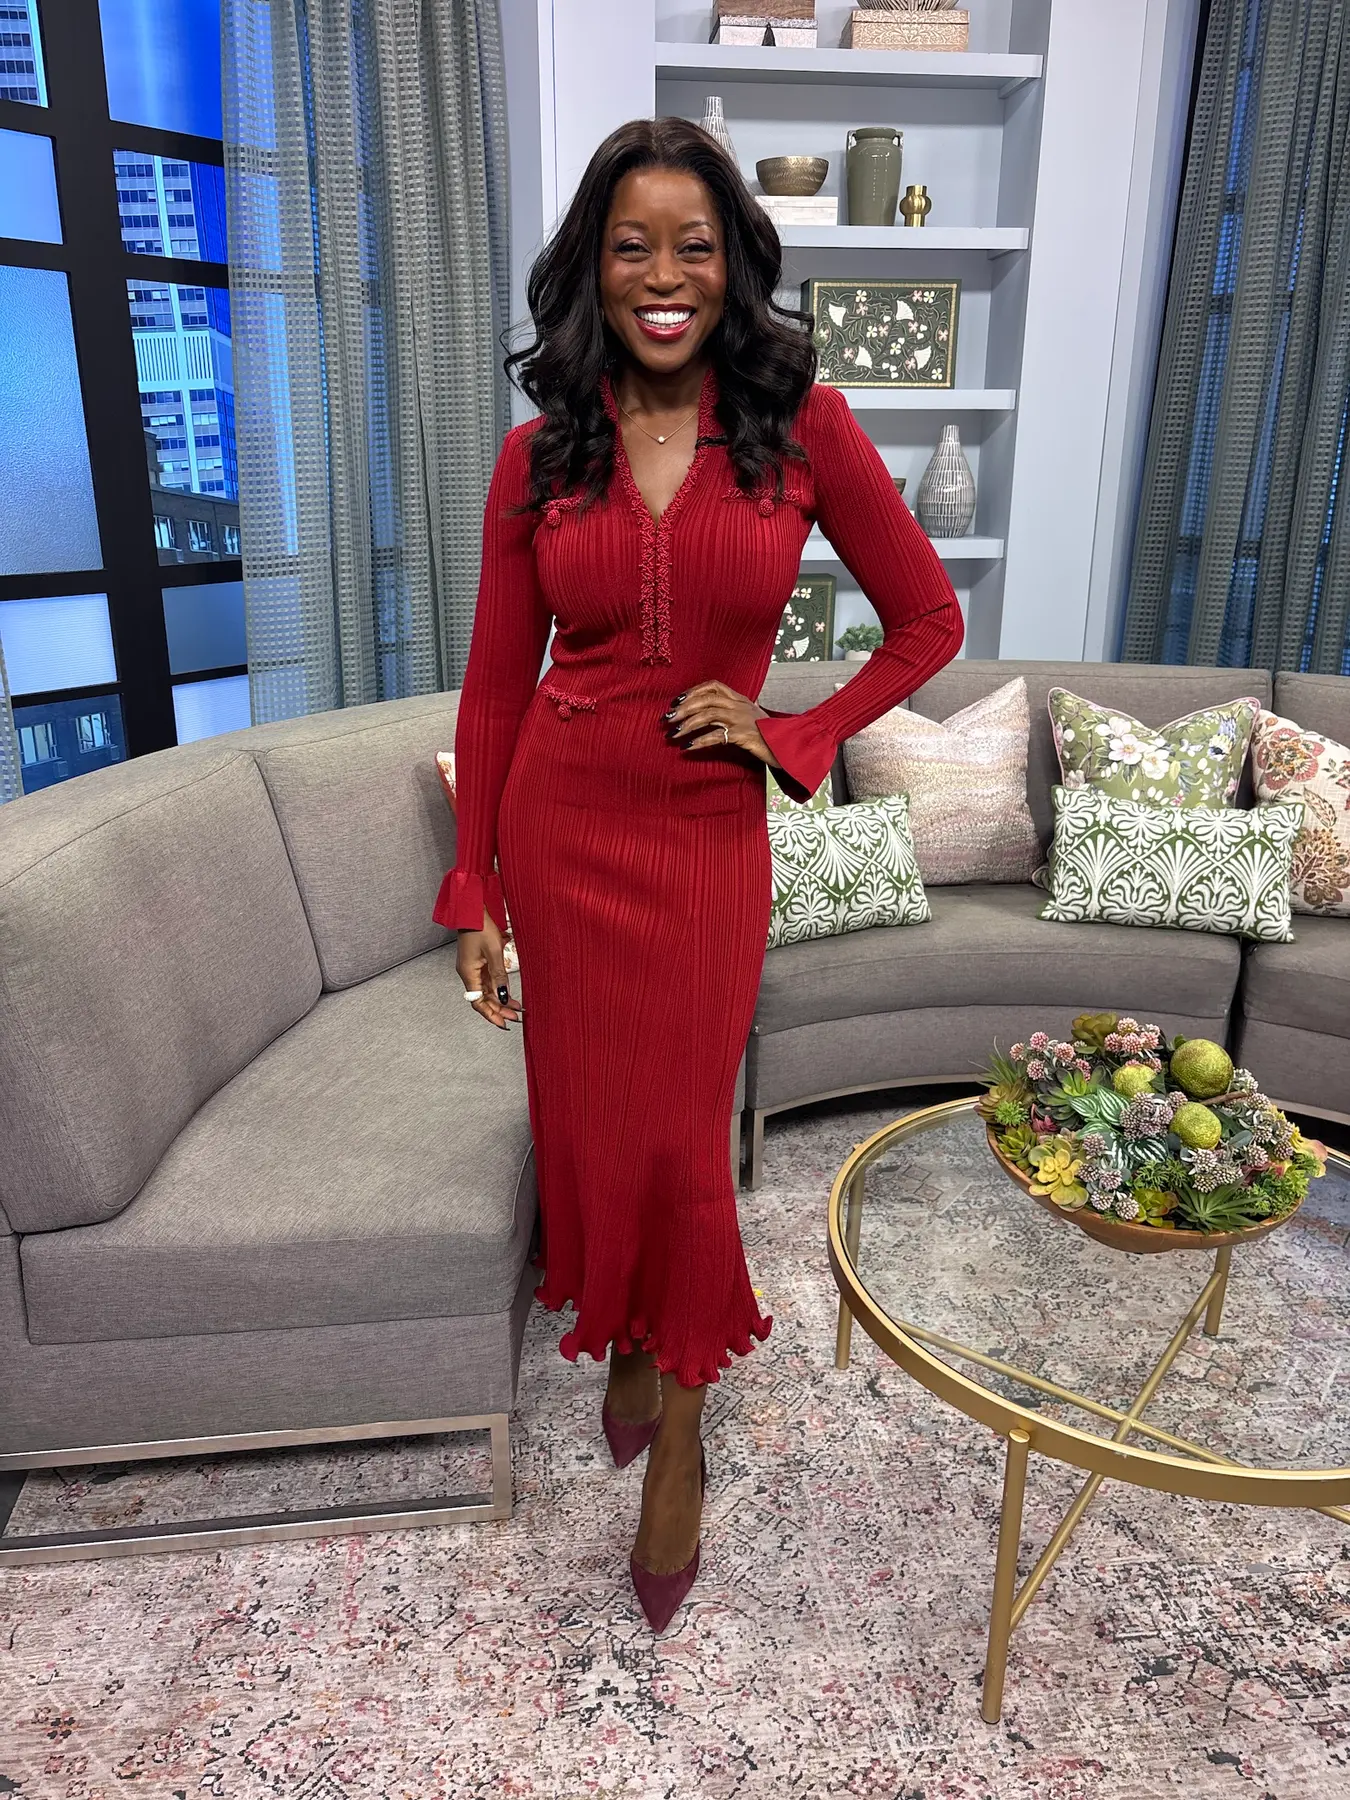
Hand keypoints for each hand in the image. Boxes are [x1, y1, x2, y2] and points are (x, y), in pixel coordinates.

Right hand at [455, 911, 522, 1029]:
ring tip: (516, 1007)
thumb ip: (499, 975)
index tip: (504, 1023)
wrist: (472, 910)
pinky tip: (509, 992)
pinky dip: (498, 987)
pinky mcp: (478, 961)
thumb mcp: (494, 952)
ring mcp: (473, 967)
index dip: (491, 1014)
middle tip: (515, 1017)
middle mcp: (468, 973)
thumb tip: (504, 995)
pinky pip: (487, 980)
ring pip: (486, 990)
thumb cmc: (480, 927)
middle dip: (499, 1009)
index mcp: (468, 973)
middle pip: (483, 998)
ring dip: (500, 999)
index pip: (478, 1002)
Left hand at [664, 680, 775, 766]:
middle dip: (683, 708)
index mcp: (740, 699)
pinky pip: (716, 736)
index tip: (677, 700)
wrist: (789, 746)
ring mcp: (741, 719)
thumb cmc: (769, 735)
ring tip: (673, 734)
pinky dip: (699, 742)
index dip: (693, 691)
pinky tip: (688, 748)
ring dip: (687, 725)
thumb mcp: (751, 718)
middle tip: (667, 719)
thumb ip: (733, 713)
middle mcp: (740, 705)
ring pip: (708, 715)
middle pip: (706, 699)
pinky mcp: (743, 735)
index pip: (713, 685)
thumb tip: (709, 716)